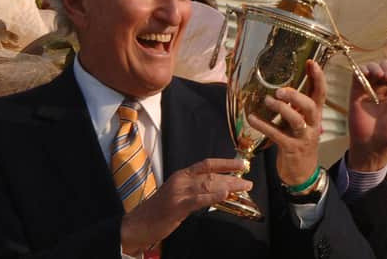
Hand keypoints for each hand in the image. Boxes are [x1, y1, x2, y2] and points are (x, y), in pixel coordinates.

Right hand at [120, 158, 251, 254]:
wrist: (138, 224)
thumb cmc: (158, 212)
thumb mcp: (178, 195)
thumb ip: (195, 191)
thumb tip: (216, 191)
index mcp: (181, 175)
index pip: (206, 164)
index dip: (225, 163)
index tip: (241, 165)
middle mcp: (180, 180)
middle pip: (211, 175)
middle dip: (232, 178)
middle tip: (248, 182)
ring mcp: (178, 192)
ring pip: (207, 185)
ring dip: (228, 186)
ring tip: (243, 188)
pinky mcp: (177, 206)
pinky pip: (198, 200)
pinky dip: (213, 197)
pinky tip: (225, 196)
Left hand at [247, 60, 323, 185]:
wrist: (302, 173)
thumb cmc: (298, 142)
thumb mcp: (301, 122)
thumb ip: (296, 107)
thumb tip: (284, 87)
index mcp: (315, 116)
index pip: (321, 94)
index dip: (318, 78)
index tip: (312, 62)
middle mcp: (312, 125)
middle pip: (311, 106)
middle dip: (296, 96)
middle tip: (280, 90)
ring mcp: (303, 138)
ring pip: (297, 120)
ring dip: (281, 109)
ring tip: (267, 100)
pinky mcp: (291, 149)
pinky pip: (277, 135)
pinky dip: (264, 125)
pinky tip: (252, 118)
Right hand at [348, 60, 386, 170]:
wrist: (373, 143)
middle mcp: (384, 87)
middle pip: (386, 65)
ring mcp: (370, 88)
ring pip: (372, 67)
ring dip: (376, 67)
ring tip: (380, 76)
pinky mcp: (357, 91)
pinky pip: (357, 74)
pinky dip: (362, 69)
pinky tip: (367, 74)